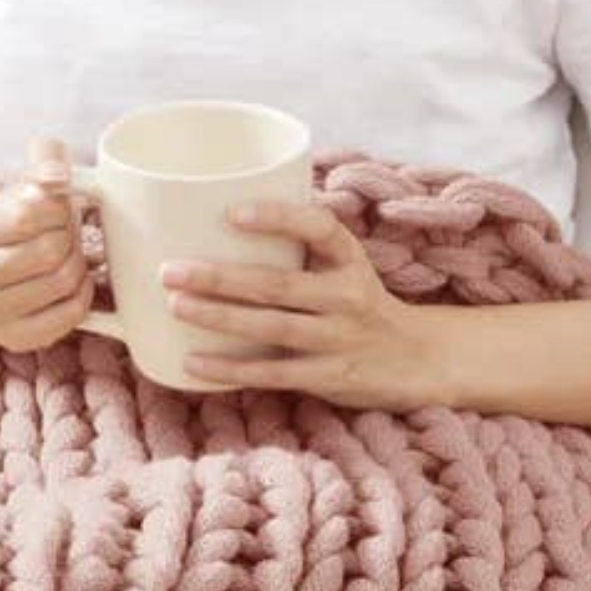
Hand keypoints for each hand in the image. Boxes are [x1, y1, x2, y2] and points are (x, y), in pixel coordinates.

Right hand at [0, 138, 92, 352]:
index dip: (57, 208)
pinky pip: (72, 313)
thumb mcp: (14, 187)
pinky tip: (71, 283)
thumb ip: (40, 166)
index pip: (27, 215)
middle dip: (69, 236)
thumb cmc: (6, 227)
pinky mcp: (16, 339)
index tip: (56, 206)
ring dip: (78, 264)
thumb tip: (57, 175)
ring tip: (66, 255)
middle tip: (65, 232)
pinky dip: (83, 295)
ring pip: (63, 282)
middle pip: (49, 251)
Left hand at [163, 202, 442, 407]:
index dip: (278, 218)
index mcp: (351, 260)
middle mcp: (350, 298)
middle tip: (170, 270)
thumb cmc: (362, 303)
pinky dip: (232, 369)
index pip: (320, 228)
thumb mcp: (347, 265)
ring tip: (176, 305)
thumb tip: (215, 214)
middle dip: (221, 278)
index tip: (232, 213)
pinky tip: (194, 362)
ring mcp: (341, 340)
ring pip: (273, 328)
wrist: (419, 359)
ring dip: (220, 318)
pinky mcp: (331, 377)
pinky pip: (275, 373)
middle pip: (279, 285)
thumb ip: (301, 245)